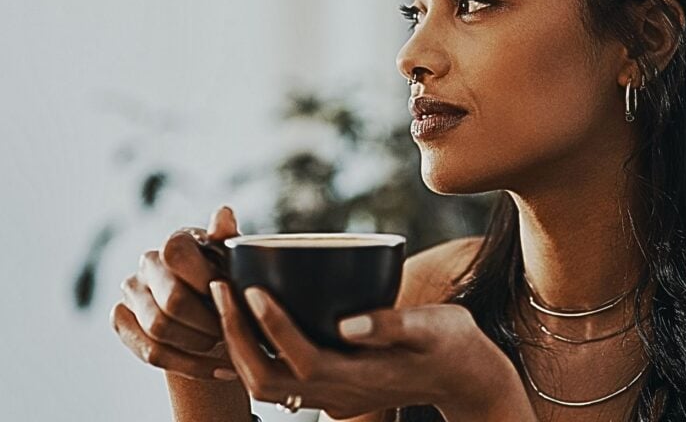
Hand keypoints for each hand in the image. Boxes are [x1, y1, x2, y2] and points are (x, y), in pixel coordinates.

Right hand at [110, 206, 241, 380]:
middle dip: (208, 322)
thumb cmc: (227, 279)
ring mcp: (130, 293)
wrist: (209, 310)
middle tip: (232, 331)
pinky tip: (219, 370)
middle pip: (171, 301)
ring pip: (159, 330)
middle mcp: (147, 263)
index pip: (177, 256)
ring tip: (226, 347)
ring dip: (199, 345)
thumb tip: (224, 213)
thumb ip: (228, 239)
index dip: (207, 281)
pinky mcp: (122, 321)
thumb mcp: (236, 260)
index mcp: (175, 242)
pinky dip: (189, 366)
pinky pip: (152, 353)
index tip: (234, 298)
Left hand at [210, 281, 530, 419]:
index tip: (249, 287)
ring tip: (223, 298)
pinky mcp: (331, 389)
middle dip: (236, 335)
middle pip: (266, 379)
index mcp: (360, 378)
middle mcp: (338, 394)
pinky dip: (253, 353)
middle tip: (220, 287)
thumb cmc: (453, 345)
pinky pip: (279, 380)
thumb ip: (393, 325)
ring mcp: (332, 397)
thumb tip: (348, 323)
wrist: (466, 378)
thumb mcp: (434, 328)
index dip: (270, 326)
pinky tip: (242, 324)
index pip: (301, 358)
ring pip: (266, 384)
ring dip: (238, 345)